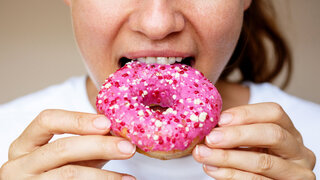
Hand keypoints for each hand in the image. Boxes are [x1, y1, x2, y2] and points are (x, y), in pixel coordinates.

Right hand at [0, 109, 135, 179]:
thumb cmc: (56, 172)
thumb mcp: (67, 156)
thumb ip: (87, 142)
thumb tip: (119, 134)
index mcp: (24, 144)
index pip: (47, 120)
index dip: (78, 120)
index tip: (107, 123)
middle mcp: (19, 164)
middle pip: (62, 148)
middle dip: (99, 146)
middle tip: (127, 147)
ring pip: (69, 174)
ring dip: (104, 175)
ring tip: (127, 177)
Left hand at [193, 103, 315, 179]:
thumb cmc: (251, 158)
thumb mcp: (247, 141)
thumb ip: (234, 130)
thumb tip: (207, 124)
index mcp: (288, 130)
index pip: (273, 113)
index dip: (246, 114)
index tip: (221, 120)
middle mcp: (298, 150)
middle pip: (272, 134)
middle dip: (237, 135)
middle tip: (211, 138)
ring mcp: (296, 172)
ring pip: (263, 162)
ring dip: (227, 157)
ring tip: (203, 155)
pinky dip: (231, 175)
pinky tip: (213, 169)